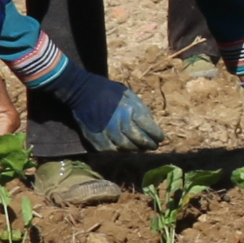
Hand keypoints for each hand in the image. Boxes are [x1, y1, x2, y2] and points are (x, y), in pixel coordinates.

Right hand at [40, 61, 163, 154]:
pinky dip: (120, 151)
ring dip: (135, 149)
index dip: (157, 135)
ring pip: (126, 147)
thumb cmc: (109, 92)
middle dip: (148, 145)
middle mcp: (119, 123)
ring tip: (140, 148)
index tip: (161, 138)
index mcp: (129, 110)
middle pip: (138, 140)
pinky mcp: (96, 138)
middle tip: (153, 147)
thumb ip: (140, 109)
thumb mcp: (129, 95)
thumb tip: (152, 124)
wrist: (83, 92)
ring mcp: (106, 132)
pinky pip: (111, 150)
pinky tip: (125, 148)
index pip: (148, 128)